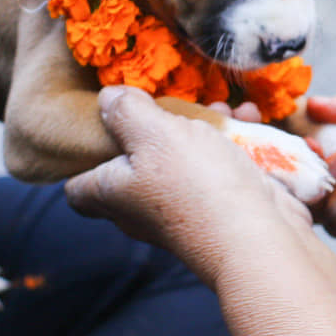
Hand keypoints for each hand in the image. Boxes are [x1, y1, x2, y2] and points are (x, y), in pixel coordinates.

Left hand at [65, 88, 311, 284]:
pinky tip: (245, 120)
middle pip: (131, 164)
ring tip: (217, 109)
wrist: (258, 237)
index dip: (81, 159)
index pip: (77, 187)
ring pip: (179, 161)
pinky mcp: (217, 208)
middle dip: (152, 129)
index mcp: (112, 193)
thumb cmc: (197, 186)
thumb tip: (107, 98)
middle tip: (167, 105)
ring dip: (198, 130)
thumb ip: (126, 110)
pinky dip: (229, 143)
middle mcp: (140, 207)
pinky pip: (215, 169)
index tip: (99, 127)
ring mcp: (179, 210)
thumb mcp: (154, 133)